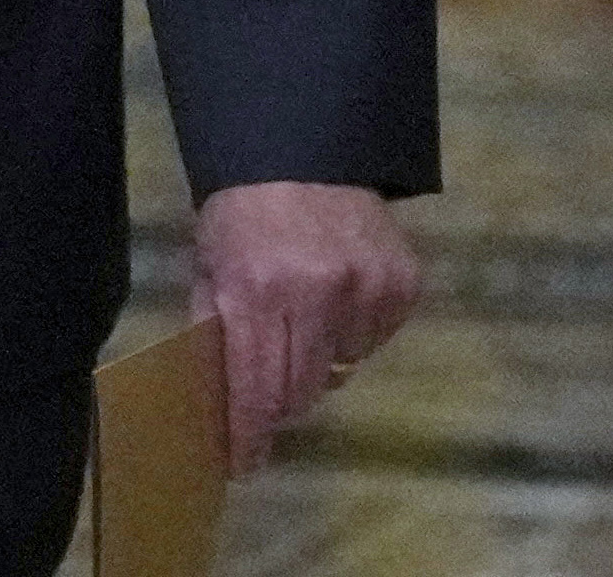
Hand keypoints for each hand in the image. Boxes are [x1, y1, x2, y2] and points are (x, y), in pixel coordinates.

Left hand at [193, 179, 418, 474]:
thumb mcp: (210, 261)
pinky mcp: (402, 288)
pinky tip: (334, 303)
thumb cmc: (243, 208)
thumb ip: (215, 325)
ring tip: (299, 325)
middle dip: (280, 402)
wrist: (306, 150)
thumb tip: (218, 396)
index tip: (242, 463)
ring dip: (318, 364)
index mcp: (257, 289)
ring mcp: (367, 292)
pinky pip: (372, 342)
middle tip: (266, 398)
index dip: (248, 432)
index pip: (256, 387)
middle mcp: (317, 296)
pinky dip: (350, 337)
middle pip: (302, 391)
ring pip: (341, 371)